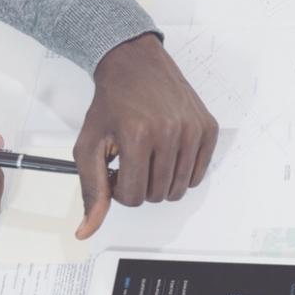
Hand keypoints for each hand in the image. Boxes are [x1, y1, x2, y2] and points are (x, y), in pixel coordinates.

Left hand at [74, 34, 219, 238]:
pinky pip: (199, 173)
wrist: (135, 65)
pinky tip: (167, 152)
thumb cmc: (112, 102)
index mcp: (137, 135)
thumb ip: (90, 189)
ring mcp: (192, 129)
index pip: (133, 197)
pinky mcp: (208, 128)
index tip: (116, 171)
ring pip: (179, 188)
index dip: (120, 190)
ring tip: (148, 157)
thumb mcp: (89, 145)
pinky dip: (182, 171)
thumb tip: (87, 229)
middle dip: (141, 185)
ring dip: (161, 180)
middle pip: (157, 195)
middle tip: (132, 161)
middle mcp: (170, 131)